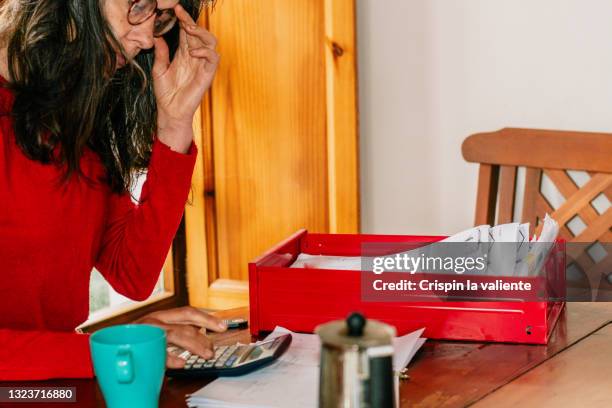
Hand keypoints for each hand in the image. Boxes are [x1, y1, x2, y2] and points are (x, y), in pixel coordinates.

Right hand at [135, 306, 226, 367]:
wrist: (108, 342)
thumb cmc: (136, 338)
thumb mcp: (159, 331)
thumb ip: (179, 330)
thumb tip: (204, 334)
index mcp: (162, 315)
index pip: (189, 312)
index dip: (207, 318)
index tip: (223, 326)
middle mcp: (155, 319)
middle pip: (185, 322)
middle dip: (204, 334)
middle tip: (213, 349)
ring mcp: (147, 330)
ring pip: (175, 334)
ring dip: (194, 345)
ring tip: (205, 354)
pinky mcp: (137, 344)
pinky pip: (157, 351)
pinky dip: (171, 358)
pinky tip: (181, 363)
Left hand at [152, 4, 219, 152]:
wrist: (170, 111)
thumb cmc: (165, 93)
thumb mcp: (159, 69)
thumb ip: (161, 53)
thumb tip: (157, 36)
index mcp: (183, 54)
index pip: (186, 32)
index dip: (183, 20)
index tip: (174, 9)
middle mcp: (195, 58)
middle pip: (199, 34)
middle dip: (191, 22)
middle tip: (180, 16)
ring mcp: (202, 66)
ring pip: (211, 42)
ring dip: (201, 33)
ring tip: (188, 30)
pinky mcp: (207, 75)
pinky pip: (213, 58)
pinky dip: (205, 52)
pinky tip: (193, 52)